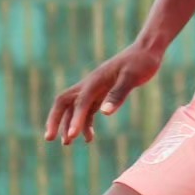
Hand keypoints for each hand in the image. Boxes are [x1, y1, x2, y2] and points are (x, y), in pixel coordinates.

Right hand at [44, 42, 161, 144]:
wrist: (146, 51)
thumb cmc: (141, 62)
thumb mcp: (132, 77)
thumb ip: (118, 94)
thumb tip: (104, 113)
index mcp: (95, 80)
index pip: (80, 102)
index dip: (75, 120)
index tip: (71, 136)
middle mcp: (89, 85)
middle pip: (63, 102)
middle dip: (55, 120)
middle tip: (49, 138)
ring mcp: (94, 89)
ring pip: (73, 108)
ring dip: (68, 124)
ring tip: (67, 143)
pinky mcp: (101, 94)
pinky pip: (87, 110)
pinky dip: (85, 124)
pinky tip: (89, 138)